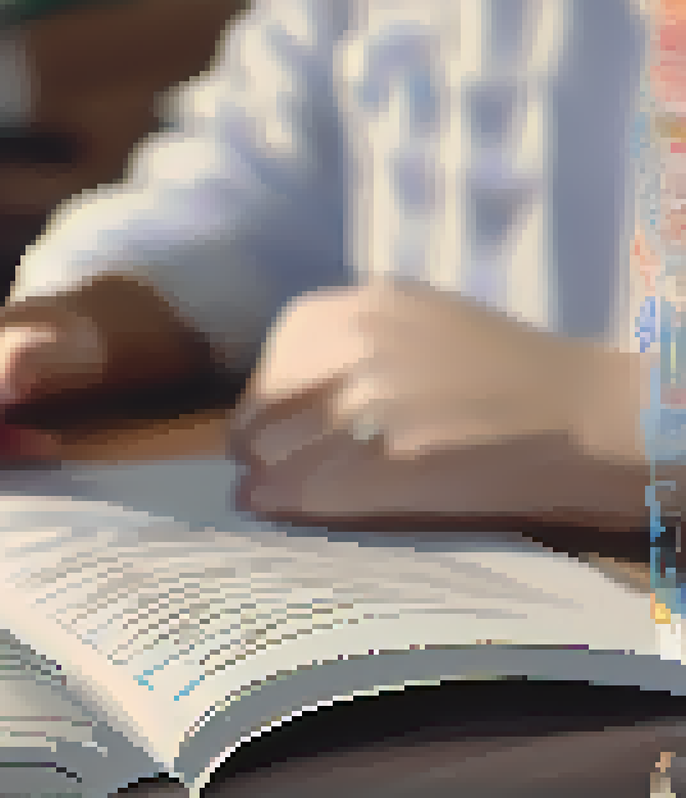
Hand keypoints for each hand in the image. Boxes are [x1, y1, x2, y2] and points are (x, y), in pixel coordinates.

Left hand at [229, 277, 646, 529]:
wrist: (571, 412)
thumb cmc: (495, 368)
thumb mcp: (407, 320)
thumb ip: (341, 343)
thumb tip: (278, 390)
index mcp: (348, 307)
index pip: (271, 366)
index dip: (266, 405)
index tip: (268, 430)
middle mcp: (346, 347)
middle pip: (262, 411)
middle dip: (256, 444)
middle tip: (260, 470)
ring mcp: (360, 402)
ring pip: (270, 454)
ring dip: (266, 479)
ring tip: (272, 493)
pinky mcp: (378, 460)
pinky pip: (299, 489)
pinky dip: (283, 503)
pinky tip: (282, 510)